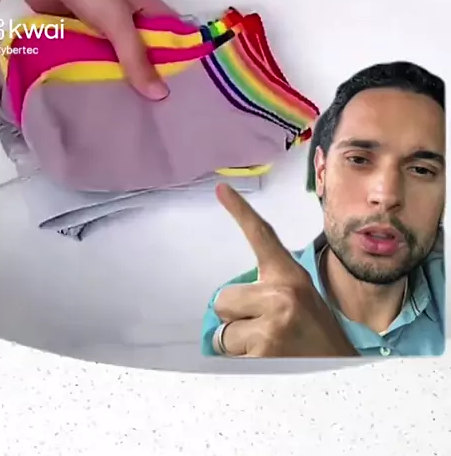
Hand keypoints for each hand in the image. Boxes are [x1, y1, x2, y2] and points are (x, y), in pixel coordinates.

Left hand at [17, 0, 173, 100]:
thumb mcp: (118, 22)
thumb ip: (136, 58)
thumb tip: (161, 95)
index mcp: (149, 8)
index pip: (175, 38)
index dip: (183, 63)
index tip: (187, 94)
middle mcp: (131, 19)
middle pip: (147, 53)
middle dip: (150, 78)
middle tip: (158, 115)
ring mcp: (105, 28)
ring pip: (119, 59)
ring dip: (121, 79)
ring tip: (131, 114)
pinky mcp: (82, 34)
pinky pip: (94, 58)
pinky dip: (96, 73)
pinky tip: (101, 97)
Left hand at [213, 184, 358, 357]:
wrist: (342, 375)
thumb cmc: (317, 337)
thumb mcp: (302, 300)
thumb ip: (269, 289)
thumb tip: (227, 297)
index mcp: (291, 277)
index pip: (261, 236)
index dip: (239, 211)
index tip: (221, 188)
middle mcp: (281, 295)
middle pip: (224, 297)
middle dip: (236, 317)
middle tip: (266, 329)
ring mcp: (272, 324)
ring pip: (223, 330)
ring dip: (238, 342)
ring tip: (269, 347)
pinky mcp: (264, 352)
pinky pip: (228, 352)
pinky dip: (241, 361)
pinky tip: (268, 362)